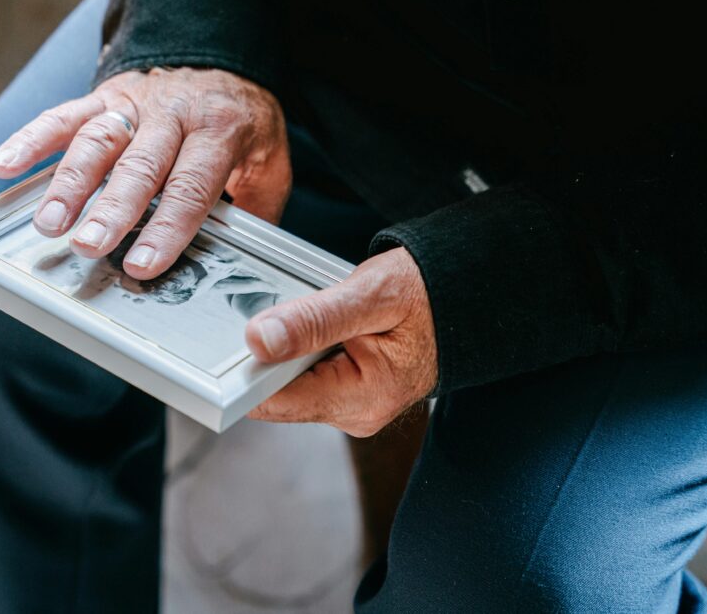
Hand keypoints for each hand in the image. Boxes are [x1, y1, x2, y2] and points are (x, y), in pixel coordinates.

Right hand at [0, 68, 290, 279]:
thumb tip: (242, 255)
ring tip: (49, 222)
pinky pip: (64, 115)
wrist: (220, 55)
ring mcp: (134, 103)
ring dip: (69, 183)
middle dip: (112, 208)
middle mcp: (172, 113)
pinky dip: (30, 139)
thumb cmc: (240, 119)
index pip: (191, 184)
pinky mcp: (104, 96)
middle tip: (89, 245)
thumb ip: (257, 203)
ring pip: (97, 141)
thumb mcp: (270, 157)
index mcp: (218, 129)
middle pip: (139, 165)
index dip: (167, 226)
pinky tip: (3, 165)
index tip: (144, 262)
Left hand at [245, 247, 437, 436]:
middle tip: (285, 310)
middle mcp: (353, 413)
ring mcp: (351, 405)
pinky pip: (306, 373)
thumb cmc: (429, 294)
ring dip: (286, 347)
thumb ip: (314, 319)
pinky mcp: (348, 392)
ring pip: (289, 380)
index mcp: (361, 399)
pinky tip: (320, 324)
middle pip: (277, 392)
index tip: (238, 334)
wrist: (468, 298)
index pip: (274, 401)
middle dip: (269, 352)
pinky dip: (301, 346)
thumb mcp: (372, 295)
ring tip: (311, 313)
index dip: (247, 369)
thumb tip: (259, 340)